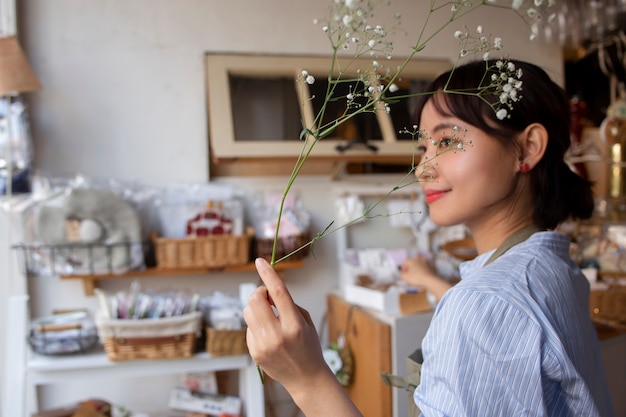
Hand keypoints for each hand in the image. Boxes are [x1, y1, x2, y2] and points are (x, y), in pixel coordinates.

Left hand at [244, 258, 362, 415]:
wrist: (306, 378)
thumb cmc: (309, 346)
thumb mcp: (306, 322)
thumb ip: (288, 304)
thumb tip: (266, 292)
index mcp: (295, 324)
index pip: (278, 292)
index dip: (268, 273)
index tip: (260, 261)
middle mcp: (277, 334)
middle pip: (255, 299)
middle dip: (259, 292)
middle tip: (267, 297)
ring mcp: (264, 345)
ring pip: (248, 311)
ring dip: (256, 308)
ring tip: (269, 318)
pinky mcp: (254, 352)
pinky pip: (248, 327)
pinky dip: (256, 324)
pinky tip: (268, 335)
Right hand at [400, 254, 452, 300]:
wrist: (430, 280)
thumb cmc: (417, 278)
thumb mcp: (406, 278)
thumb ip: (402, 275)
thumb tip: (403, 275)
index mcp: (412, 261)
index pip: (405, 262)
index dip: (404, 268)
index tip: (404, 273)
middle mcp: (419, 259)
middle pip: (414, 259)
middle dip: (412, 264)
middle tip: (411, 271)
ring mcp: (426, 262)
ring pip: (422, 261)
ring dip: (420, 265)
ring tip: (418, 271)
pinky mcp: (432, 266)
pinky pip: (428, 265)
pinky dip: (427, 268)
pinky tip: (425, 273)